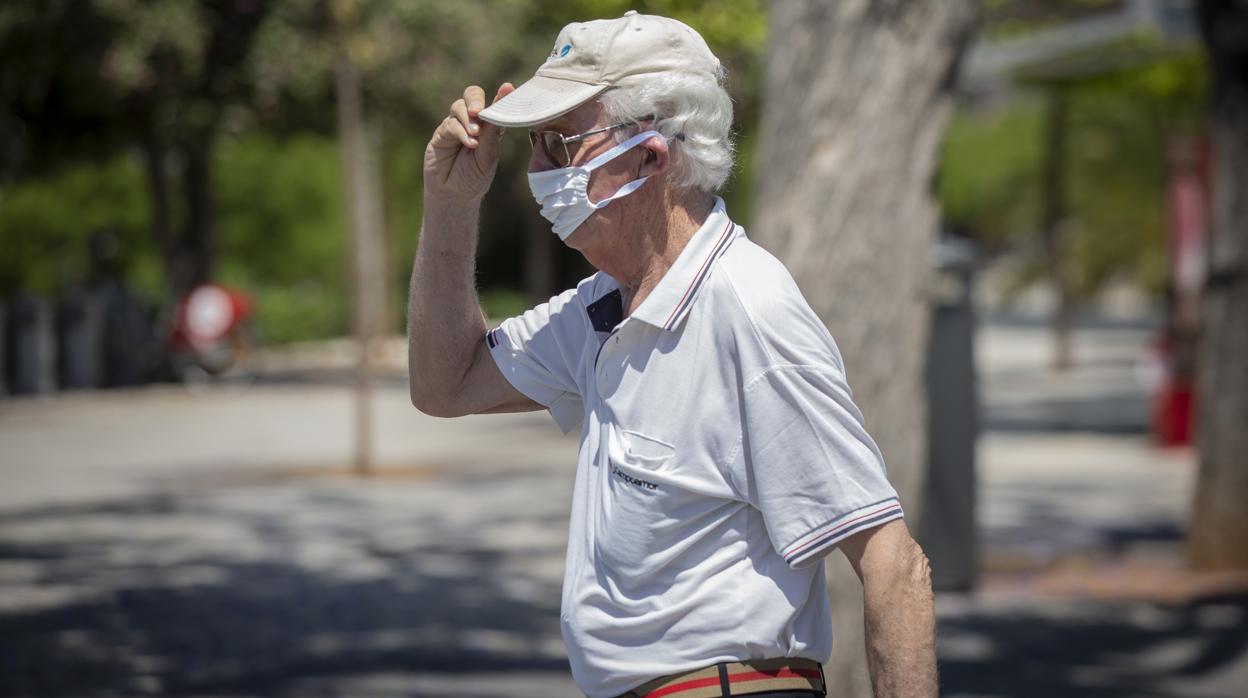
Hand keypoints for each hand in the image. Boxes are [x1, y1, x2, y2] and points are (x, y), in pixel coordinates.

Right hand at [423, 83, 514, 205]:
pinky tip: (470, 143)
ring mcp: (456, 125)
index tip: (508, 88)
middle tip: (478, 111)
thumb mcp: (488, 157)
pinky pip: (450, 124)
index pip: (495, 105)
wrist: (453, 195)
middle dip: (476, 100)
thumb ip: (491, 134)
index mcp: (489, 126)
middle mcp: (472, 122)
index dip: (501, 96)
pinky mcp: (442, 133)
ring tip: (475, 135)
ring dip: (468, 119)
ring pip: (459, 107)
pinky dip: (461, 131)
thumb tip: (497, 112)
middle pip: (472, 95)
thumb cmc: (474, 178)